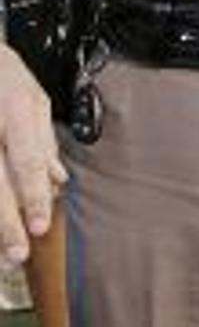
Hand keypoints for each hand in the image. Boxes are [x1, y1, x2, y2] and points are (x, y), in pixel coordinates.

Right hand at [0, 45, 67, 267]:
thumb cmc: (6, 79)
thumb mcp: (36, 99)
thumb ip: (44, 142)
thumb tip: (57, 181)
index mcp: (16, 111)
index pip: (25, 160)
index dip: (33, 195)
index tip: (41, 225)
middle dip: (7, 222)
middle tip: (19, 253)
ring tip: (4, 253)